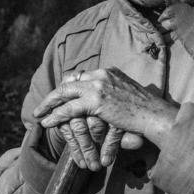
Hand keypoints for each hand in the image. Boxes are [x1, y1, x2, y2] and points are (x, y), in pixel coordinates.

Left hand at [32, 68, 179, 169]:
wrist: (155, 115)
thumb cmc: (146, 110)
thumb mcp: (127, 93)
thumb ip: (113, 91)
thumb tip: (104, 100)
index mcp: (108, 71)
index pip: (79, 75)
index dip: (65, 86)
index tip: (57, 96)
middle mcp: (101, 74)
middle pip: (68, 81)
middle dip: (53, 94)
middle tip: (41, 105)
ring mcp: (98, 85)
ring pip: (64, 93)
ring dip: (48, 104)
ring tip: (38, 114)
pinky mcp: (97, 100)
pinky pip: (69, 108)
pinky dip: (55, 115)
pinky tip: (47, 122)